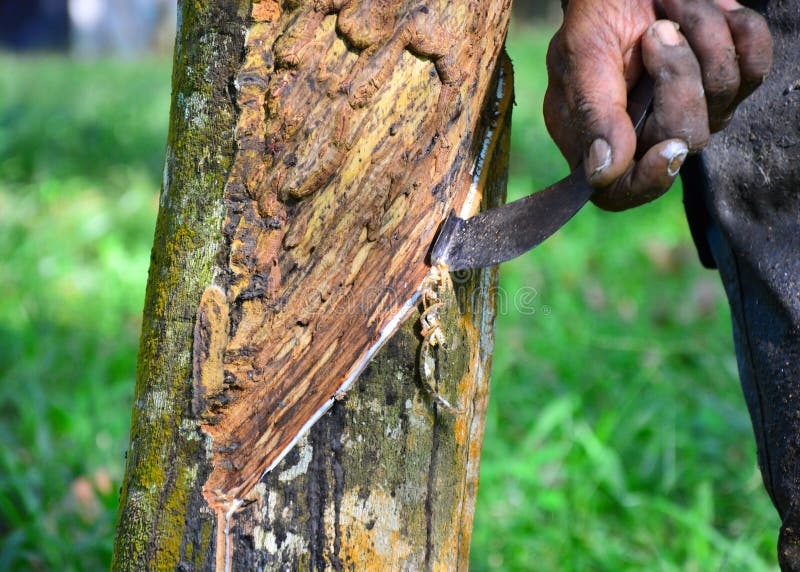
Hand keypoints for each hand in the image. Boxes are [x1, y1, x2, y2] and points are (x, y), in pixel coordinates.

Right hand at [543, 0, 772, 210]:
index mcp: (598, 140)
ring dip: (702, 36)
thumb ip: (592, 113)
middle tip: (656, 30)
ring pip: (724, 96)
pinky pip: (755, 65)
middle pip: (685, 139)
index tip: (669, 148)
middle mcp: (646, 134)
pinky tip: (701, 9)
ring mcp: (692, 110)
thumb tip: (602, 172)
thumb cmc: (594, 17)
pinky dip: (736, 28)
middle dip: (678, 78)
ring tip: (671, 6)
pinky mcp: (726, 80)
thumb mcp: (581, 58)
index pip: (622, 191)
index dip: (649, 181)